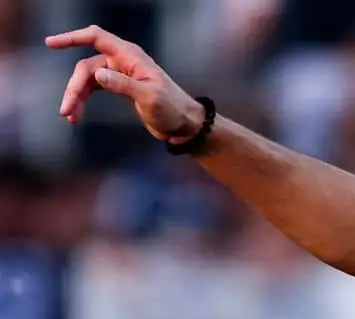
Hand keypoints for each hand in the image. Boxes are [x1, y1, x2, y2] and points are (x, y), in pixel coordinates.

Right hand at [45, 25, 204, 141]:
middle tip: (66, 110)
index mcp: (131, 56)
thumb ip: (123, 85)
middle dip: (74, 87)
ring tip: (69, 116)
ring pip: (87, 79)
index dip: (73, 38)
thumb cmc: (172, 109)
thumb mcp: (149, 97)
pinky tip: (77, 116)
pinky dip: (84, 100)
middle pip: (86, 66)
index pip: (96, 38)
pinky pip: (93, 88)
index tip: (51, 43)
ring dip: (76, 97)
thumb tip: (98, 74)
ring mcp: (120, 73)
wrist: (185, 125)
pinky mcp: (119, 87)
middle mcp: (123, 61)